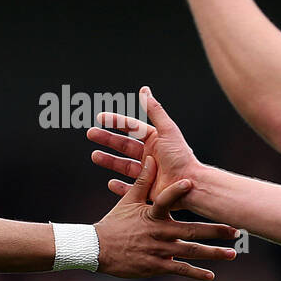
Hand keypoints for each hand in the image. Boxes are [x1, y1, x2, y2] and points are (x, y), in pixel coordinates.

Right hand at [88, 86, 200, 206]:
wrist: (190, 185)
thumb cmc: (180, 157)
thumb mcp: (167, 130)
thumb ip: (155, 110)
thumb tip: (144, 90)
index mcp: (155, 141)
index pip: (132, 128)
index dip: (116, 122)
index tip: (100, 117)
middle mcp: (151, 156)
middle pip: (124, 145)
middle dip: (107, 139)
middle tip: (90, 134)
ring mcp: (148, 174)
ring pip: (124, 166)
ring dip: (109, 161)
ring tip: (94, 156)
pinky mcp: (147, 191)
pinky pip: (130, 189)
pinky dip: (120, 186)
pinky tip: (110, 182)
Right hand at [94, 154, 236, 280]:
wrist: (99, 250)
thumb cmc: (116, 222)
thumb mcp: (128, 201)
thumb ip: (142, 181)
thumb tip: (152, 157)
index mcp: (151, 215)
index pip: (164, 200)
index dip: (176, 191)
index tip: (191, 182)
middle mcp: (158, 233)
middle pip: (191, 231)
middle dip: (215, 231)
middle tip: (236, 230)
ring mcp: (159, 251)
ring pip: (190, 252)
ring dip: (212, 253)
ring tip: (232, 254)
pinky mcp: (157, 266)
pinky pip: (180, 270)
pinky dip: (196, 273)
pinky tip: (211, 275)